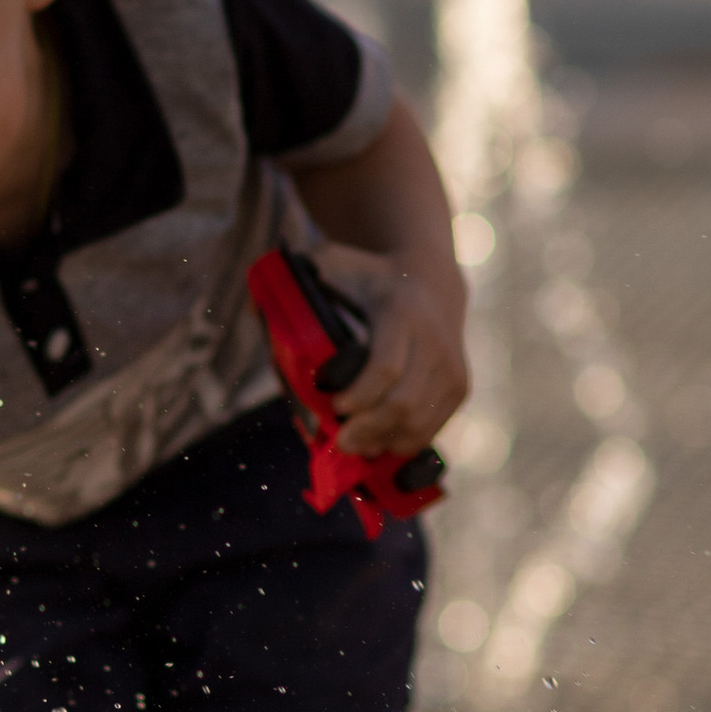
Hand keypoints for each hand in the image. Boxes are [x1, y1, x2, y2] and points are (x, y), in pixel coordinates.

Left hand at [311, 243, 469, 460]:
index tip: (335, 407)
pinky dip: (404, 442)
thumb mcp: (336, 264)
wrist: (432, 282)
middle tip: (340, 442)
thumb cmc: (370, 277)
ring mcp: (452, 367)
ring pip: (420, 422)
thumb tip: (250, 310)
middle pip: (404, 403)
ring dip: (384, 442)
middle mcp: (434, 342)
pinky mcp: (460, 387)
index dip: (360, 395)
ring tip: (356, 447)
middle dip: (369, 429)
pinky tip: (379, 444)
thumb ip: (298, 281)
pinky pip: (433, 427)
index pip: (386, 367)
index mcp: (403, 313)